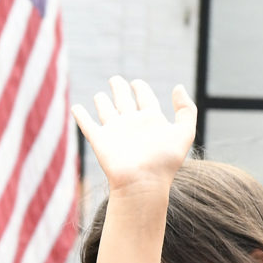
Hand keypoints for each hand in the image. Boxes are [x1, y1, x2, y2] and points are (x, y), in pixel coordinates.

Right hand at [70, 77, 195, 198]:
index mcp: (151, 120)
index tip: (137, 82)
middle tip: (115, 79)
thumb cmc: (165, 161)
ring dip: (102, 101)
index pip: (145, 98)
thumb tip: (178, 86)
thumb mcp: (184, 133)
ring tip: (99, 95)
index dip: (141, 89)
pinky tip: (76, 108)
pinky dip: (80, 116)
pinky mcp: (99, 140)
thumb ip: (186, 109)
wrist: (142, 182)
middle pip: (124, 101)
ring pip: (106, 110)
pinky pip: (88, 124)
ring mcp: (115, 131)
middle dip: (119, 88)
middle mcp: (132, 123)